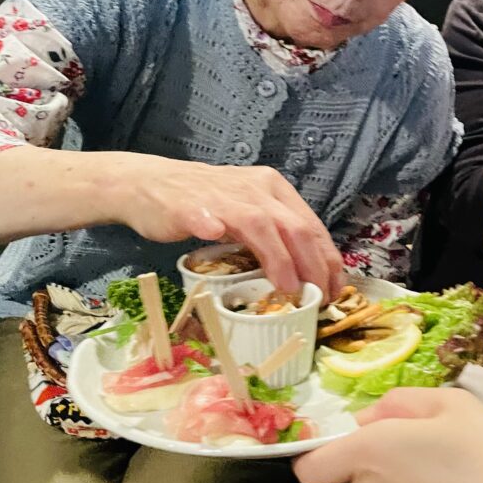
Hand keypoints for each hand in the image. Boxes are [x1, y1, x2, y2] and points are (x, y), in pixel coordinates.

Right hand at [105, 153, 342, 294]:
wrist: (146, 184)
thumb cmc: (203, 204)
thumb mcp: (248, 213)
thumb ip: (274, 236)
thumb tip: (305, 274)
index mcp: (273, 189)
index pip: (311, 225)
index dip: (327, 259)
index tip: (336, 289)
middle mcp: (255, 189)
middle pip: (295, 227)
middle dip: (313, 266)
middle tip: (318, 298)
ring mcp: (221, 196)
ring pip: (260, 224)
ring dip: (279, 259)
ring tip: (289, 288)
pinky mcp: (187, 205)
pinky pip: (202, 214)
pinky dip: (210, 224)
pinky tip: (214, 235)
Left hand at [292, 388, 482, 482]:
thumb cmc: (482, 457)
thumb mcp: (454, 403)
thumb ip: (404, 400)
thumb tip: (373, 416)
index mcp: (368, 450)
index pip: (308, 465)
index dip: (320, 448)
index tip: (354, 432)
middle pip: (346, 469)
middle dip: (369, 452)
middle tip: (418, 436)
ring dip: (392, 471)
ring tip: (439, 459)